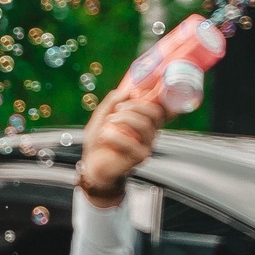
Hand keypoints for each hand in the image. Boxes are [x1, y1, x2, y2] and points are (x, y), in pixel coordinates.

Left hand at [78, 86, 163, 206]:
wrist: (92, 164)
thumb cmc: (100, 140)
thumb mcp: (102, 116)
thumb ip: (112, 102)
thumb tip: (127, 90)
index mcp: (145, 121)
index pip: (161, 108)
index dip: (158, 97)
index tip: (138, 91)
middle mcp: (150, 132)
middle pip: (155, 113)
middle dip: (135, 105)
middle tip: (117, 109)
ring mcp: (147, 145)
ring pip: (144, 125)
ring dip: (124, 118)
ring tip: (108, 121)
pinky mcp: (139, 157)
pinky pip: (130, 143)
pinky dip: (113, 136)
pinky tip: (104, 136)